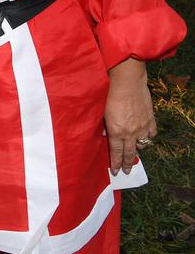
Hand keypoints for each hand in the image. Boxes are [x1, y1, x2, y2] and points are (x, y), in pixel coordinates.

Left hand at [104, 58, 155, 175]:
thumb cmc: (109, 94)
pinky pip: (151, 133)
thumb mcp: (101, 112)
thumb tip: (104, 134)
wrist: (127, 82)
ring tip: (135, 153)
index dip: (116, 164)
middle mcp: (130, 132)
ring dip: (138, 149)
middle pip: (129, 153)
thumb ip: (103, 125)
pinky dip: (148, 137)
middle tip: (127, 172)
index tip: (116, 172)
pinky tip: (145, 137)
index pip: (116, 153)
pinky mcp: (150, 119)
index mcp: (116, 132)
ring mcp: (142, 127)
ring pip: (142, 144)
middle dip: (127, 164)